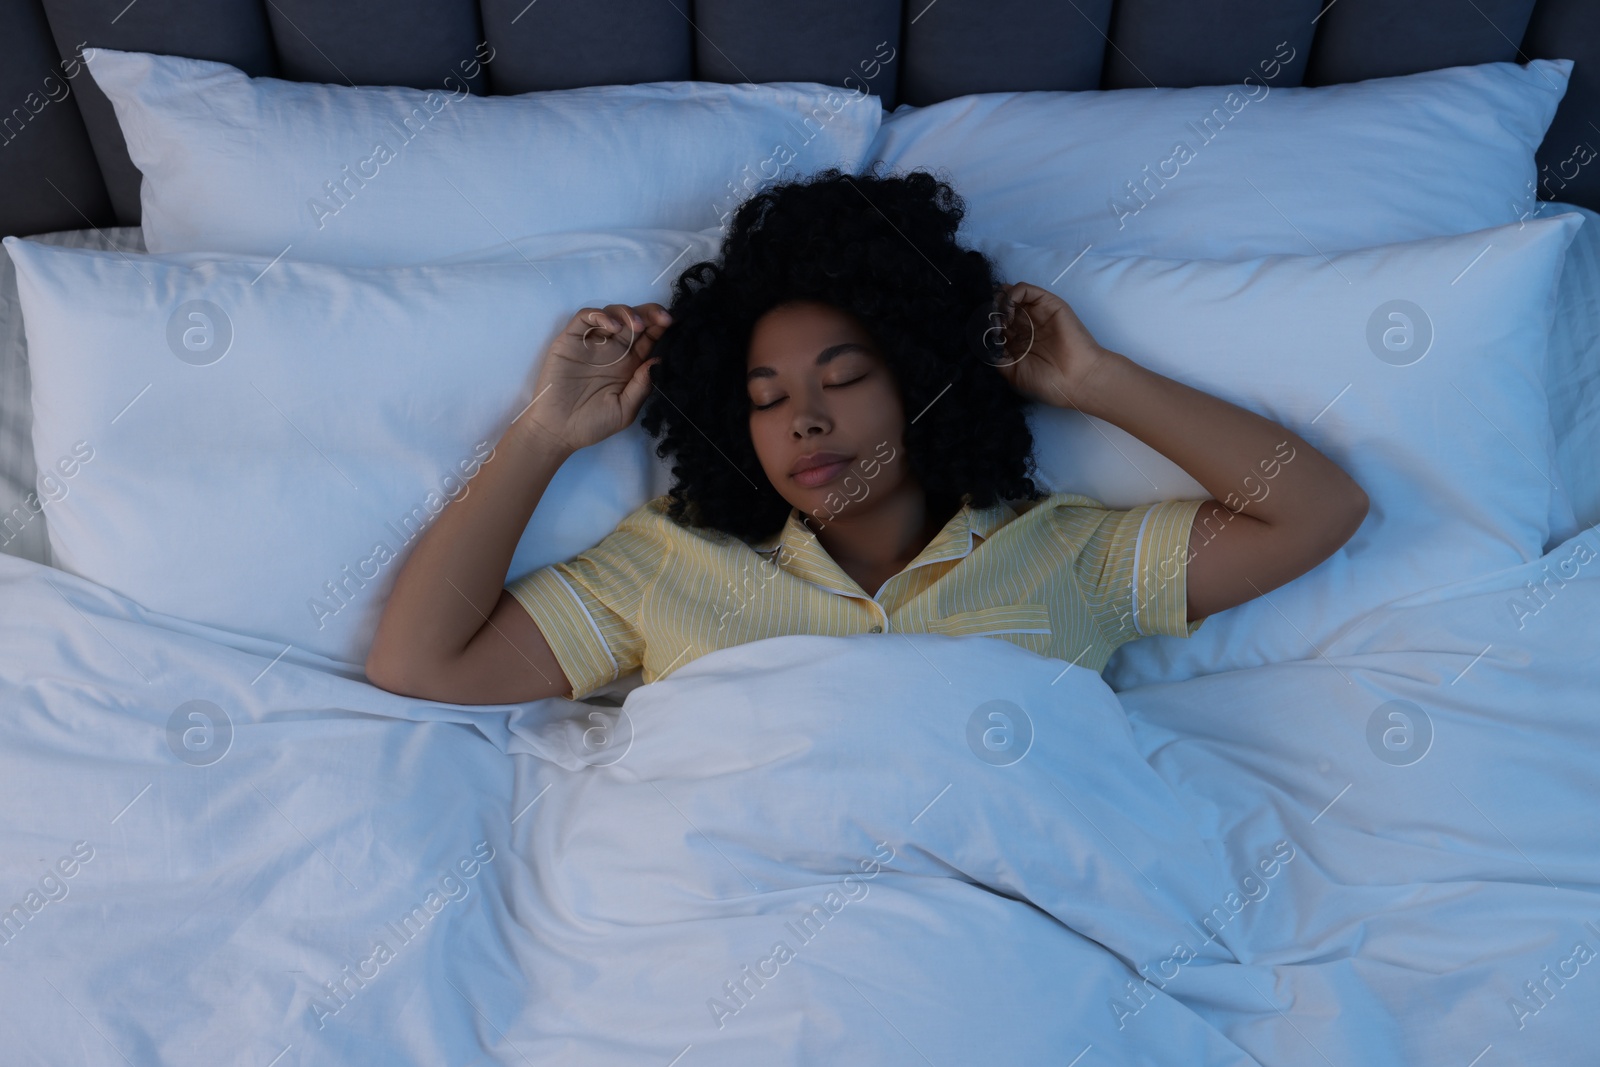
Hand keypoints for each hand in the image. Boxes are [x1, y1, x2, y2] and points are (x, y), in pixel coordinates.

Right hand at [518, 302, 672, 451]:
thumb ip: (642, 386)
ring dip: (628, 313)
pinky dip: (600, 315)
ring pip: (612, 313)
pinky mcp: (571, 340)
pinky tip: (612, 327)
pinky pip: (585, 317)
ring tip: (637, 326)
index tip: (673, 323)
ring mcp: (592, 343)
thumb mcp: (625, 410)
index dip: (660, 326)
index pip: (648, 337)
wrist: (558, 431)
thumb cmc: (592, 424)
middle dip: (651, 313)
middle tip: (662, 318)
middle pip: (634, 320)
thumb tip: (658, 361)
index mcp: (629, 364)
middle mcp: (613, 350)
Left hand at [985, 282, 1110, 408]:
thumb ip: (997, 356)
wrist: (1076, 379)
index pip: (995, 324)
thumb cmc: (1046, 382)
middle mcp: (1025, 326)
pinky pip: (1024, 289)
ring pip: (1010, 296)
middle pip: (1000, 308)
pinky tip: (1009, 311)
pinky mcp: (1047, 303)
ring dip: (999, 303)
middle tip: (990, 323)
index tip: (983, 334)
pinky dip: (1011, 294)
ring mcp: (1036, 314)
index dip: (985, 325)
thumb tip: (984, 341)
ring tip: (999, 318)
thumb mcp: (1012, 373)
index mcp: (1017, 343)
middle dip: (990, 312)